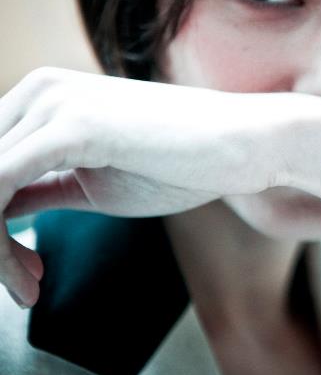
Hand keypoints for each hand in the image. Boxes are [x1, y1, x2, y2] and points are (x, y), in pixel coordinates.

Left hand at [0, 67, 293, 306]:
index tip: (22, 267)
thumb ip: (38, 189)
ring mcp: (52, 102)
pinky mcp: (70, 125)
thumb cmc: (182, 162)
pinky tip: (26, 271)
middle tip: (23, 282)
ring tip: (27, 284)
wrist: (244, 144)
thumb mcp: (93, 182)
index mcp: (45, 97)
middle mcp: (39, 90)